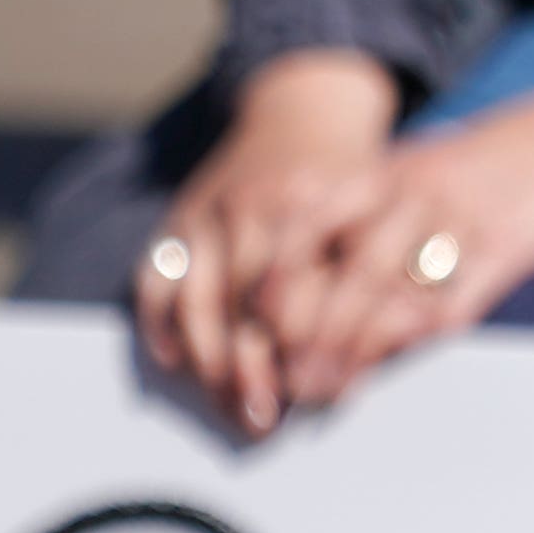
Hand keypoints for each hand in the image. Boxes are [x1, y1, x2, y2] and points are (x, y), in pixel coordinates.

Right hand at [135, 51, 402, 437]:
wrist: (306, 112)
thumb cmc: (355, 184)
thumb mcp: (377, 218)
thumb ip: (371, 279)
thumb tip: (372, 358)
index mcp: (314, 208)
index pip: (299, 297)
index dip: (299, 352)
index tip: (307, 398)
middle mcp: (257, 207)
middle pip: (245, 306)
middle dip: (251, 369)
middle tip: (261, 421)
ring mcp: (211, 208)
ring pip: (197, 297)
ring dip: (207, 359)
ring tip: (224, 402)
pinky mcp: (180, 213)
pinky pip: (156, 272)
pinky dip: (158, 319)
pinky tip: (173, 359)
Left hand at [259, 83, 533, 414]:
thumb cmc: (505, 157)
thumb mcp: (429, 164)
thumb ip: (380, 205)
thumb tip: (329, 261)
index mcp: (390, 169)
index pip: (311, 218)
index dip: (276, 270)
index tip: (252, 314)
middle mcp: (414, 194)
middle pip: (343, 268)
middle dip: (305, 328)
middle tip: (279, 373)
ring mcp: (457, 225)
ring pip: (385, 296)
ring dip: (347, 351)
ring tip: (320, 388)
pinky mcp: (500, 256)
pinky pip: (444, 308)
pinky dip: (406, 347)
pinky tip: (383, 372)